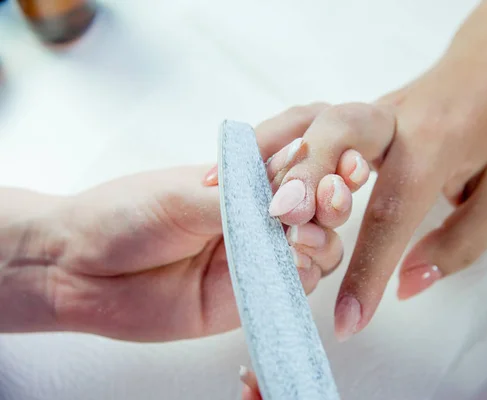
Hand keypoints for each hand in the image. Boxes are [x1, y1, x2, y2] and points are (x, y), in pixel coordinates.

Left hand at [38, 106, 371, 341]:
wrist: (81, 270)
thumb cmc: (125, 214)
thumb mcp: (187, 194)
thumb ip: (243, 200)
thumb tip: (298, 199)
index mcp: (243, 180)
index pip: (302, 168)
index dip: (324, 166)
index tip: (335, 165)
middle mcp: (257, 217)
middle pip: (319, 208)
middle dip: (332, 201)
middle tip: (326, 200)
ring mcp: (257, 257)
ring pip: (318, 248)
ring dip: (322, 239)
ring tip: (302, 236)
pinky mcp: (250, 295)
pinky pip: (294, 286)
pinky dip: (302, 275)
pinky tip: (290, 266)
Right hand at [263, 0, 486, 341]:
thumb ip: (457, 244)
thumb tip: (405, 286)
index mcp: (437, 143)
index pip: (393, 211)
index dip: (366, 271)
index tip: (348, 321)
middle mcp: (395, 119)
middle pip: (339, 135)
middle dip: (305, 178)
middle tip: (281, 220)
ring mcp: (369, 110)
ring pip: (318, 124)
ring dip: (287, 163)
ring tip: (265, 208)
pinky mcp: (354, 113)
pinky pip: (310, 124)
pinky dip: (279, 145)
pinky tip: (257, 172)